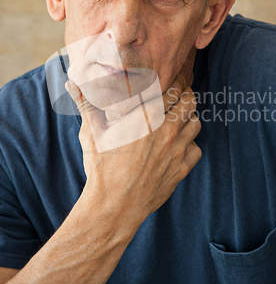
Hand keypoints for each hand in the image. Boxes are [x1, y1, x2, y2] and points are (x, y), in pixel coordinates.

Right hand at [65, 72, 201, 223]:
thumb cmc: (102, 168)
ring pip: (196, 123)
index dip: (174, 79)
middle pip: (190, 100)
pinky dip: (190, 144)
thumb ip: (86, 104)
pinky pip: (196, 149)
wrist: (114, 206)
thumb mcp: (91, 133)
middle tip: (178, 94)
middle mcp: (167, 129)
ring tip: (178, 117)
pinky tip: (178, 146)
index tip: (170, 78)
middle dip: (185, 94)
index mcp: (147, 116)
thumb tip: (71, 83)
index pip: (173, 86)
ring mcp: (177, 150)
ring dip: (189, 117)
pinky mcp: (181, 169)